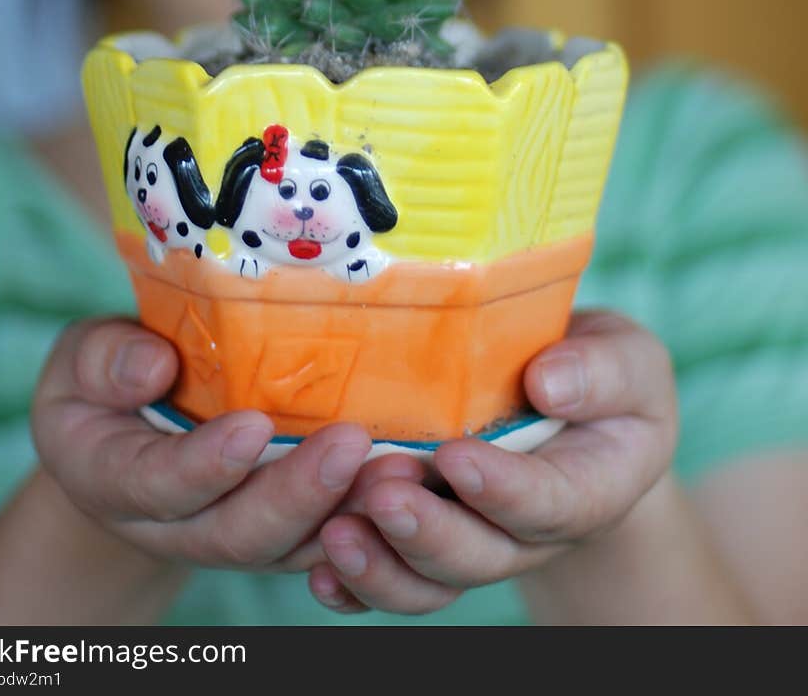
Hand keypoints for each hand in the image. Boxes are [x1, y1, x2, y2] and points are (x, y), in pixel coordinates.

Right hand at [31, 317, 374, 571]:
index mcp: (113, 478)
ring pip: (288, 547)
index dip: (205, 465)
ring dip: (344, 513)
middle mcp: (173, 524)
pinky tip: (403, 481)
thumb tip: (152, 366)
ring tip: (396, 467)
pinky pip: (320, 542)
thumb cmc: (105, 382)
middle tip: (351, 443)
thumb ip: (106, 361)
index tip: (253, 426)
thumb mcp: (82, 360)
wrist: (122, 433)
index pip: (157, 486)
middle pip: (236, 534)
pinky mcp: (275, 531)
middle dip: (297, 494)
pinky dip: (362, 521)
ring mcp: (227, 533)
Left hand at [308, 311, 677, 613]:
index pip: (550, 503)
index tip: (457, 457)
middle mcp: (528, 531)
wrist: (577, 407)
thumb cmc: (603, 377)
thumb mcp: (629, 362)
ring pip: (430, 581)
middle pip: (480, 555)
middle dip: (428, 532)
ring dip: (381, 565)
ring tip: (336, 532)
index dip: (503, 490)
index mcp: (589, 488)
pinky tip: (319, 568)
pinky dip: (354, 585)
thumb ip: (602, 373)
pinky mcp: (428, 539)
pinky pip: (393, 580)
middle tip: (382, 491)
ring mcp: (475, 540)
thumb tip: (549, 382)